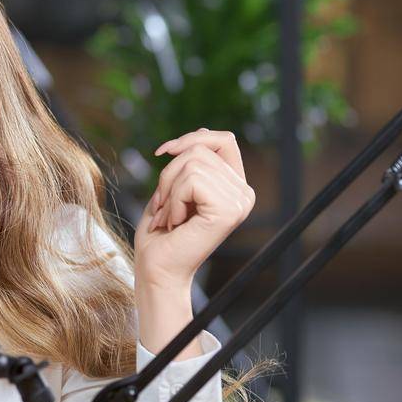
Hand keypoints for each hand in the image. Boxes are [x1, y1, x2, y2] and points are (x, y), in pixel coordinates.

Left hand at [135, 129, 255, 292]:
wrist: (157, 269)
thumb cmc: (160, 233)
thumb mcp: (174, 187)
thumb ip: (191, 161)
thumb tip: (203, 132)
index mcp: (235, 186)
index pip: (224, 140)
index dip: (191, 138)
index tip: (162, 152)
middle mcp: (244, 193)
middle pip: (200, 149)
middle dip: (169, 174)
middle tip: (164, 207)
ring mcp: (239, 202)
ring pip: (192, 163)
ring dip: (168, 190)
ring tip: (169, 217)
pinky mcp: (228, 210)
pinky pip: (190, 180)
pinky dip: (172, 200)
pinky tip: (175, 223)